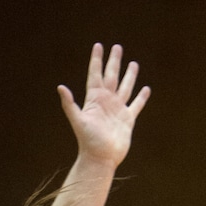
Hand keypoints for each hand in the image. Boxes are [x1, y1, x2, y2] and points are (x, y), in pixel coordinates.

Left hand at [58, 42, 150, 169]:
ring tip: (133, 63)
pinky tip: (145, 89)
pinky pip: (136, 105)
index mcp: (94, 99)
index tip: (98, 46)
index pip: (95, 74)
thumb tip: (60, 87)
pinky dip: (141, 97)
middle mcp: (106, 102)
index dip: (97, 60)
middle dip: (114, 62)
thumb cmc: (88, 141)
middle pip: (111, 76)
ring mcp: (117, 110)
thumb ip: (69, 104)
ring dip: (129, 76)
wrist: (100, 158)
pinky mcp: (127, 120)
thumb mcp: (78, 120)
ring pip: (125, 87)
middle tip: (117, 47)